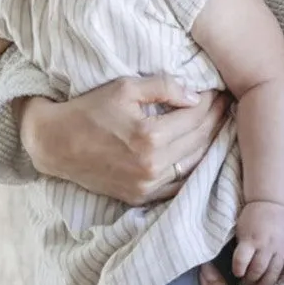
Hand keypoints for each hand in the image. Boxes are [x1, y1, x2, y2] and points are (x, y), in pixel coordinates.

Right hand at [19, 76, 229, 205]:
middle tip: (227, 103)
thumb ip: (164, 88)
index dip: (211, 101)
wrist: (56, 144)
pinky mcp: (141, 197)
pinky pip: (179, 184)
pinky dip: (194, 166)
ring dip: (210, 142)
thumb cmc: (89, 110)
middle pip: (200, 140)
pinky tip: (201, 150)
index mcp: (149, 137)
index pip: (195, 116)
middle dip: (216, 118)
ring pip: (194, 163)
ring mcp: (147, 186)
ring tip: (219, 123)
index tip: (219, 89)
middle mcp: (152, 166)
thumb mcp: (125, 88)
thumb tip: (196, 97)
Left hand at [233, 201, 283, 284]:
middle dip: (251, 279)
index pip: (241, 261)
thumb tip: (238, 265)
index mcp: (251, 239)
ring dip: (267, 283)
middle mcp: (267, 244)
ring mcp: (282, 245)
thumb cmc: (253, 215)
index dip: (238, 270)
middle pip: (259, 269)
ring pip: (275, 270)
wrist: (273, 200)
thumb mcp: (241, 228)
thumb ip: (241, 246)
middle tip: (248, 284)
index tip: (237, 273)